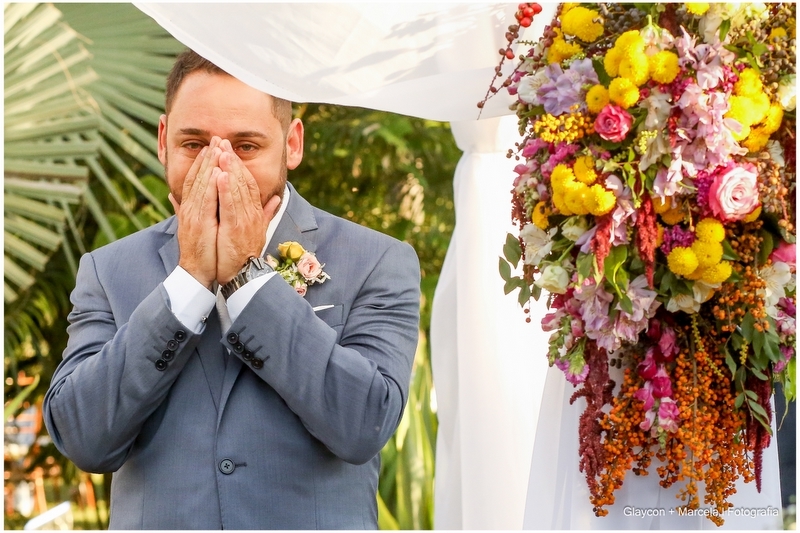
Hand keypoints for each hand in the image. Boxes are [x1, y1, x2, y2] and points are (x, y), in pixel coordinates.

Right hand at [168, 137, 221, 289]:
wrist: (197, 273)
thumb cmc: (202, 252)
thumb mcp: (201, 227)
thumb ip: (197, 211)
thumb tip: (183, 198)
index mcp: (192, 209)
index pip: (197, 180)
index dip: (204, 163)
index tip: (212, 147)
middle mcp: (190, 209)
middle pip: (198, 178)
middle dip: (207, 157)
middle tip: (215, 139)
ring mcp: (193, 216)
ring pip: (201, 185)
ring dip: (208, 166)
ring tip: (216, 148)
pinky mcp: (199, 224)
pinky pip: (205, 201)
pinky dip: (210, 186)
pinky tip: (216, 173)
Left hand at [215, 139, 280, 283]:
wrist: (244, 276)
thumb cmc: (246, 255)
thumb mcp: (259, 230)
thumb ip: (266, 212)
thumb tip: (276, 199)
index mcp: (256, 213)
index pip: (250, 184)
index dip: (240, 166)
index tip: (230, 151)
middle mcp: (253, 214)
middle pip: (244, 181)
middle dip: (233, 160)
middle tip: (223, 142)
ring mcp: (245, 220)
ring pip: (238, 189)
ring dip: (229, 169)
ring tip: (222, 151)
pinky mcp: (236, 228)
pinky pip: (230, 205)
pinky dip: (226, 189)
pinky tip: (220, 174)